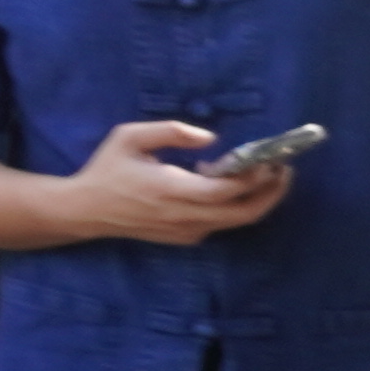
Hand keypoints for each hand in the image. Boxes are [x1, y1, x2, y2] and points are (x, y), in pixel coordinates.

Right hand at [61, 121, 293, 243]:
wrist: (86, 211)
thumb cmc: (108, 169)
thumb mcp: (130, 137)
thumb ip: (172, 132)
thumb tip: (211, 139)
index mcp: (170, 190)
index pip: (225, 191)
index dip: (253, 178)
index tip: (270, 160)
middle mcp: (183, 216)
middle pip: (244, 213)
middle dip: (272, 192)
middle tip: (284, 169)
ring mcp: (186, 231)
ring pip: (237, 221)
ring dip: (259, 200)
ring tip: (269, 174)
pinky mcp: (186, 238)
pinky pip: (222, 223)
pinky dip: (237, 206)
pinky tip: (233, 184)